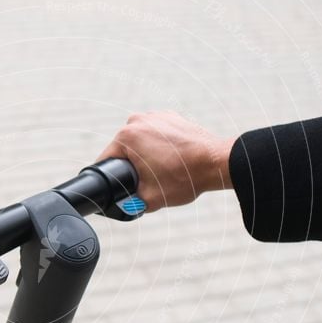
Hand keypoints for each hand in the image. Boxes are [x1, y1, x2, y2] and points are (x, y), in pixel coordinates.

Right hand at [97, 111, 234, 210]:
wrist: (215, 163)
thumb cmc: (184, 178)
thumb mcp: (149, 199)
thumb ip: (128, 204)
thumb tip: (120, 207)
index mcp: (126, 137)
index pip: (106, 160)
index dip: (111, 178)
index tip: (121, 186)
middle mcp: (137, 121)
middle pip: (123, 150)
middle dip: (131, 166)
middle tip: (148, 181)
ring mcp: (155, 116)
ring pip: (139, 142)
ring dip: (144, 155)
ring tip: (162, 170)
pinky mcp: (170, 117)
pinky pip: (155, 134)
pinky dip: (160, 146)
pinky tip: (172, 160)